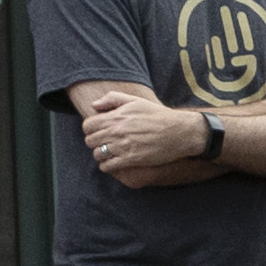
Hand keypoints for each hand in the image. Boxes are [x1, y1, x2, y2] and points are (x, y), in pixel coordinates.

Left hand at [76, 82, 211, 184]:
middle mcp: (117, 132)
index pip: (87, 125)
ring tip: (108, 153)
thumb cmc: (157, 115)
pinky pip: (108, 166)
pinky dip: (107, 166)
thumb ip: (112, 99)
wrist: (178, 131)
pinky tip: (113, 162)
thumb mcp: (135, 100)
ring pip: (98, 154)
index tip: (97, 131)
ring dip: (100, 154)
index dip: (90, 129)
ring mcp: (123, 146)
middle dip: (94, 142)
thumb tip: (93, 106)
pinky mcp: (131, 159)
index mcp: (116, 117)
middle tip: (104, 143)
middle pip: (90, 141)